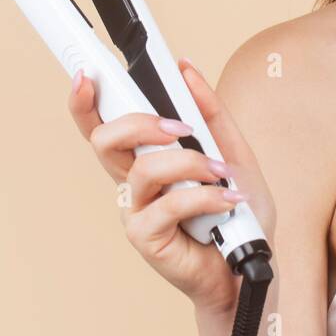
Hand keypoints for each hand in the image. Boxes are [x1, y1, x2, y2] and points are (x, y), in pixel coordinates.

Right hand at [67, 59, 277, 312]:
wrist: (250, 266)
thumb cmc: (237, 213)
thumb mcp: (231, 151)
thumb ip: (209, 112)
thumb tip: (186, 70)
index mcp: (146, 158)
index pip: (104, 125)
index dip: (85, 101)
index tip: (86, 74)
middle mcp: (133, 182)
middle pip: (105, 139)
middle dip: (141, 122)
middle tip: (181, 127)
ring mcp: (136, 210)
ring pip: (143, 168)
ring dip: (190, 163)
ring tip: (220, 173)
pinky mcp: (145, 237)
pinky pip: (168, 204)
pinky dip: (205, 196)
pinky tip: (228, 201)